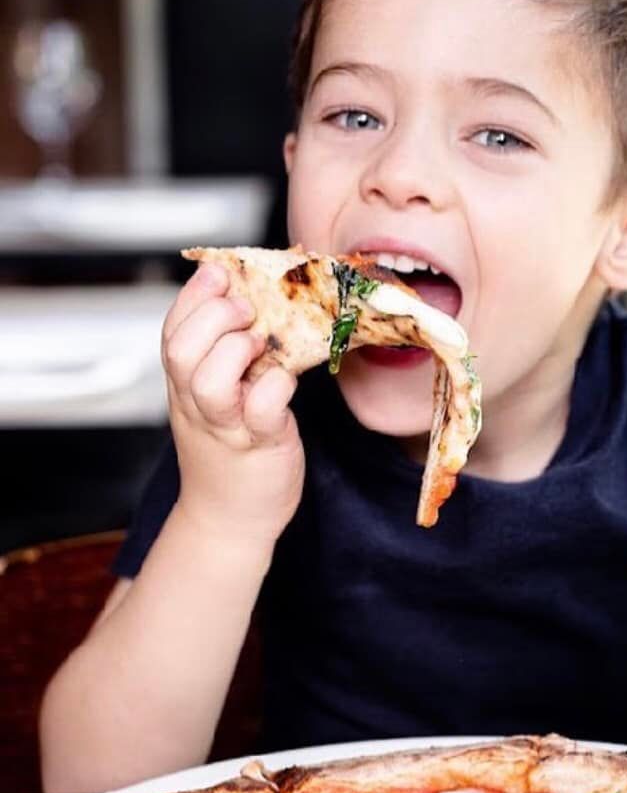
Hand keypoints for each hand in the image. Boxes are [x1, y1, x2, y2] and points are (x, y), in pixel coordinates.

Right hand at [161, 263, 304, 544]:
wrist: (230, 519)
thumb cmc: (232, 452)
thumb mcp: (216, 400)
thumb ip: (223, 357)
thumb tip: (250, 303)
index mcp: (185, 385)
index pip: (173, 328)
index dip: (194, 295)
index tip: (220, 272)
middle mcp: (197, 403)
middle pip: (181, 348)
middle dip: (213, 316)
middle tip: (247, 310)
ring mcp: (226, 426)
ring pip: (208, 379)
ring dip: (235, 350)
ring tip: (260, 345)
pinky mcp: (260, 445)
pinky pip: (262, 408)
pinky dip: (276, 386)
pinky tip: (287, 380)